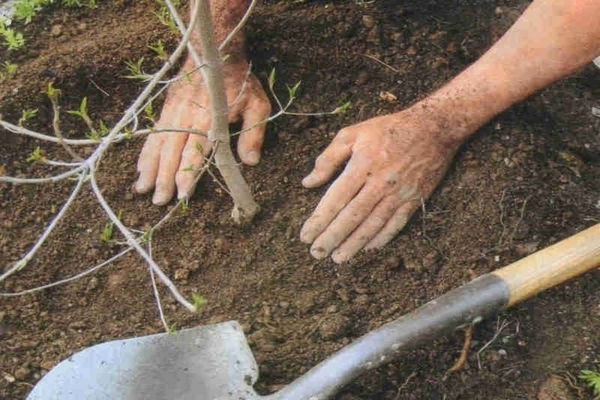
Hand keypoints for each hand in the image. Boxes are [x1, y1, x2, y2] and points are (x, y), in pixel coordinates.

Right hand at [134, 60, 270, 204]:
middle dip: (164, 179)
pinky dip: (145, 152)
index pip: (195, 153)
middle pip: (172, 154)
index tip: (182, 194)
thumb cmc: (239, 82)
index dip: (188, 174)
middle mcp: (186, 119)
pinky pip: (153, 134)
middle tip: (159, 201)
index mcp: (208, 121)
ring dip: (149, 169)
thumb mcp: (257, 106)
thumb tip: (250, 162)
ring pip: (158, 145)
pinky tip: (140, 167)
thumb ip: (252, 135)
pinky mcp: (167, 109)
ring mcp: (173, 113)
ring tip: (142, 189)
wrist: (213, 52)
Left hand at [300, 107, 462, 262]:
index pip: (336, 198)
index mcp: (363, 165)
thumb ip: (328, 158)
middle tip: (317, 253)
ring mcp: (399, 193)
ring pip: (373, 224)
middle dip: (333, 237)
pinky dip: (382, 238)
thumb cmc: (388, 129)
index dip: (320, 219)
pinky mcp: (415, 199)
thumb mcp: (353, 133)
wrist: (434, 128)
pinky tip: (368, 248)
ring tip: (338, 258)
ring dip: (354, 243)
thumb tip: (308, 182)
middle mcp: (380, 182)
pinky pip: (396, 223)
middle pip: (353, 216)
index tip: (306, 235)